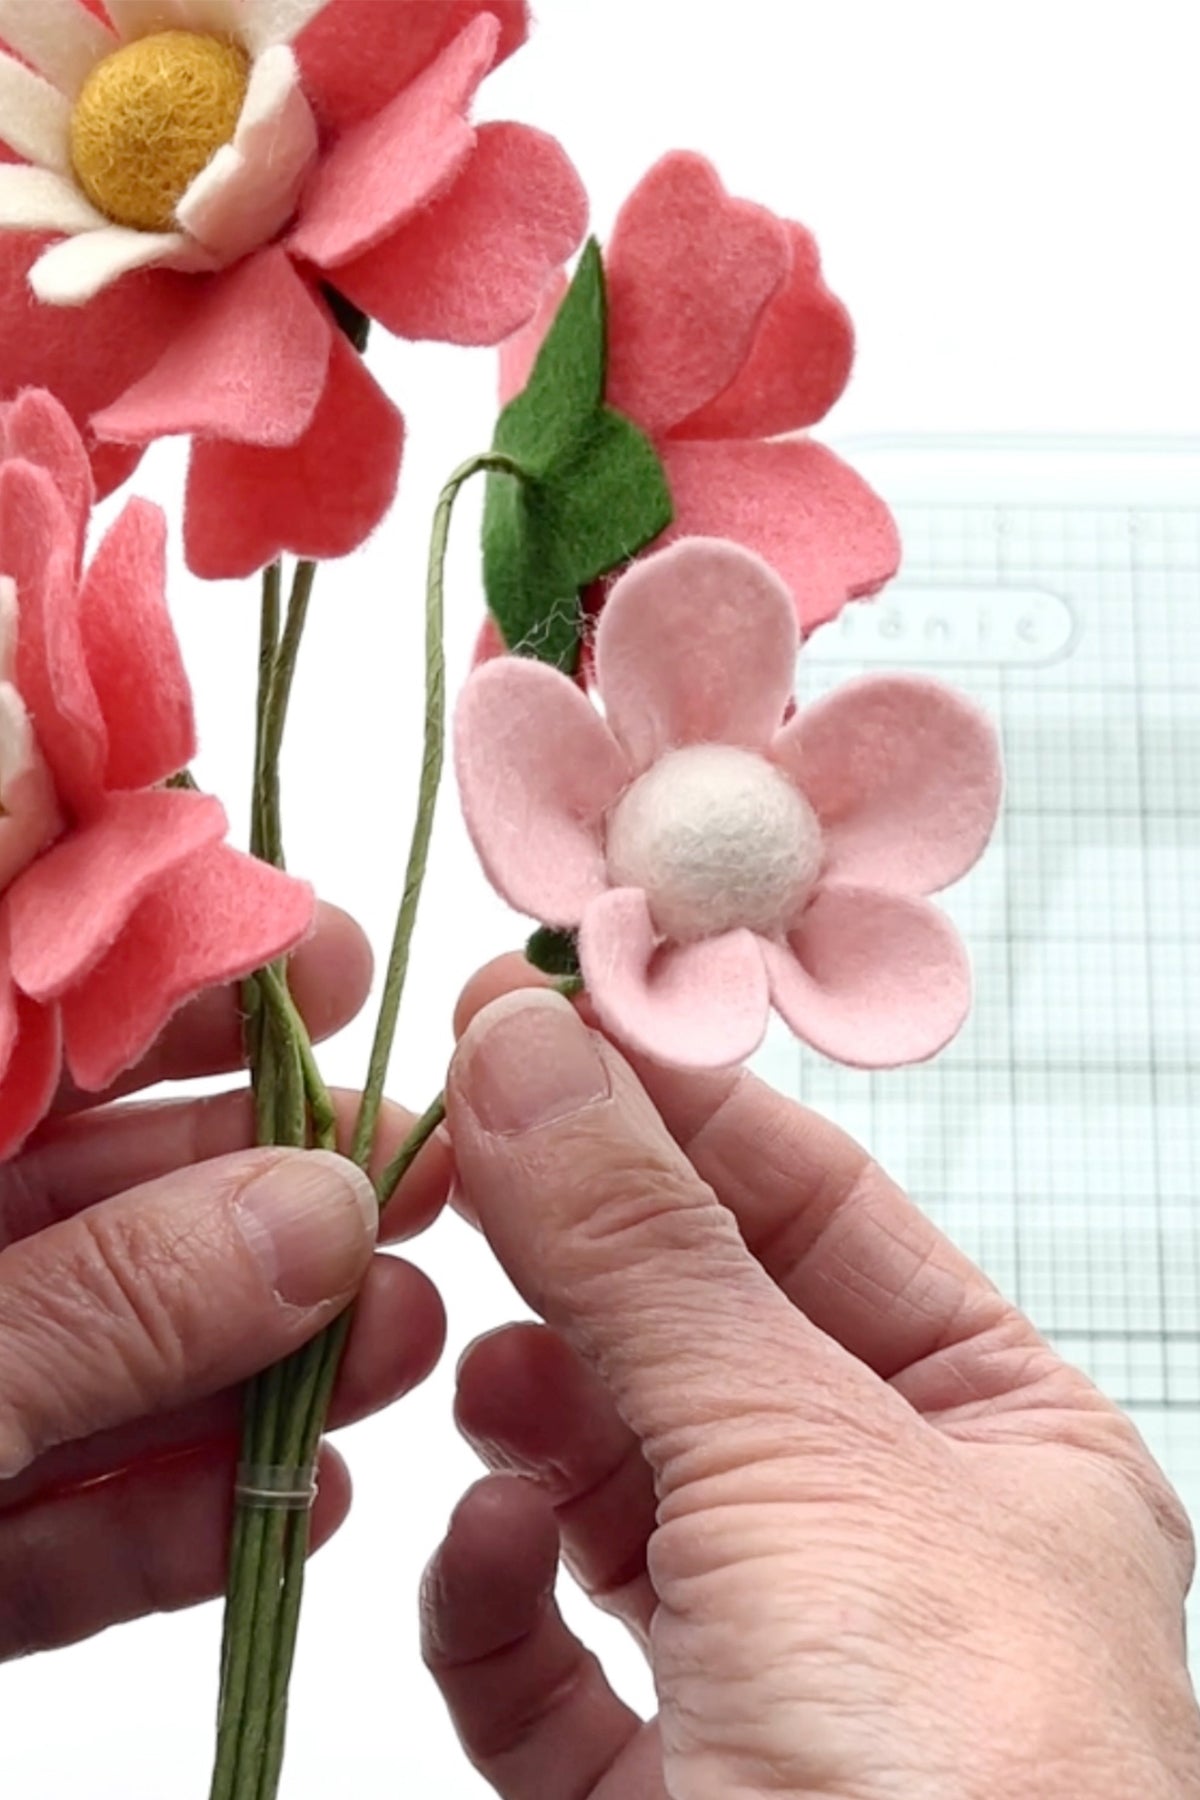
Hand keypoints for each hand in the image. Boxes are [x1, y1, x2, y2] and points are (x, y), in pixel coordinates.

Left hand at [0, 904, 449, 1659]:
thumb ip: (108, 1300)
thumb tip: (323, 1219)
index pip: (25, 957)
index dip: (166, 934)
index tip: (319, 952)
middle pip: (76, 1143)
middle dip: (255, 1155)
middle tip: (405, 1158)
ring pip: (84, 1320)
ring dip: (248, 1338)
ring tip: (396, 1341)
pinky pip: (42, 1485)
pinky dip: (161, 1498)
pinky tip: (284, 1499)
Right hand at [422, 960, 1199, 1799]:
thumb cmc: (961, 1792)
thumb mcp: (801, 1462)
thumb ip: (645, 1248)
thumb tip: (530, 1043)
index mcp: (995, 1435)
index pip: (807, 1206)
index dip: (664, 1102)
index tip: (524, 1016)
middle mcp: (890, 1540)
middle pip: (691, 1335)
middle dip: (570, 1259)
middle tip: (441, 1166)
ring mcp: (771, 1666)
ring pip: (604, 1484)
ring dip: (527, 1422)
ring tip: (472, 1371)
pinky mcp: (659, 1793)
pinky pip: (545, 1656)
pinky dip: (495, 1591)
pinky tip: (482, 1548)